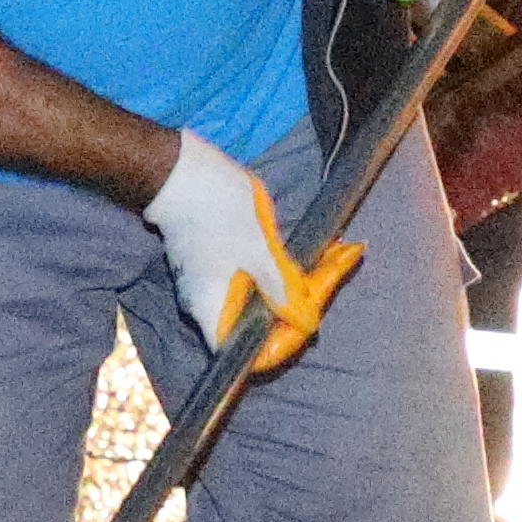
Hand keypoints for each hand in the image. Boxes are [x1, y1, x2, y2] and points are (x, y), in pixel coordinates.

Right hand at [141, 129, 359, 372]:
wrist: (177, 168)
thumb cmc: (215, 209)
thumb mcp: (259, 250)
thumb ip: (283, 289)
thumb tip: (306, 323)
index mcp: (215, 312)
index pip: (256, 354)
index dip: (288, 339)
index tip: (314, 312)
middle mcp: (211, 306)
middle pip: (267, 322)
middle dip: (309, 296)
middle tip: (344, 260)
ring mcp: (213, 283)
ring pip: (267, 295)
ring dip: (303, 278)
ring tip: (339, 251)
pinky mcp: (218, 263)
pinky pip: (257, 276)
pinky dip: (285, 265)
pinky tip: (314, 246)